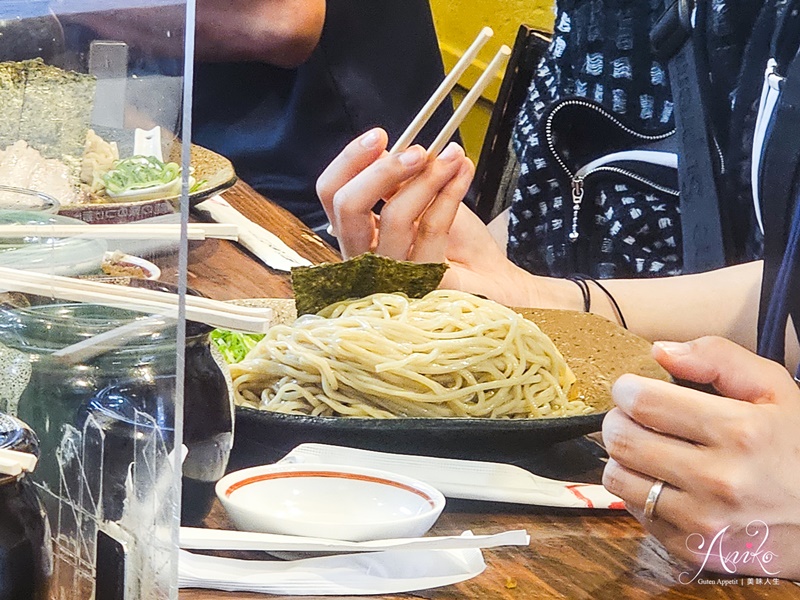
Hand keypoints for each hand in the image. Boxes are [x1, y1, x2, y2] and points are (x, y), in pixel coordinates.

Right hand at [316, 128, 545, 306]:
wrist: (491, 277)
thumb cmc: (457, 241)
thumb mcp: (422, 198)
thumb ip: (399, 178)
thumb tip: (388, 147)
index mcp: (358, 233)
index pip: (332, 194)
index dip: (350, 161)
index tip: (378, 136)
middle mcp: (365, 257)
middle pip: (348, 208)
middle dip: (382, 170)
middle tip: (417, 152)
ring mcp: (390, 274)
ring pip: (394, 218)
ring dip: (426, 179)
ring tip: (452, 158)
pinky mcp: (421, 284)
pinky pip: (431, 230)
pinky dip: (449, 196)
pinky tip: (462, 176)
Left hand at [602, 336, 799, 580]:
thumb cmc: (798, 447)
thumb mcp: (775, 389)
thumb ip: (718, 358)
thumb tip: (661, 351)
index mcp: (739, 431)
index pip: (642, 402)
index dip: (627, 389)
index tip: (633, 389)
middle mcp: (718, 480)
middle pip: (622, 439)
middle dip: (619, 419)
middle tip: (636, 417)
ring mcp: (703, 520)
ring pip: (617, 476)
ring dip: (623, 456)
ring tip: (648, 447)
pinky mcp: (690, 548)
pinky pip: (634, 509)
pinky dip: (640, 490)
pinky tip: (665, 480)